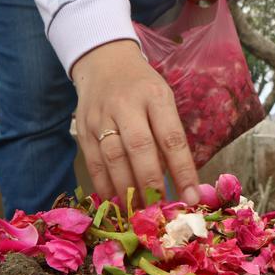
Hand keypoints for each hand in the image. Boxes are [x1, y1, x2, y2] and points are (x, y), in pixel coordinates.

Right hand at [72, 40, 199, 206]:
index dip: (182, 170)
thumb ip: (170, 137)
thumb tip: (180, 183)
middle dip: (151, 184)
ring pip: (113, 159)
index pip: (171, 137)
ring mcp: (101, 117)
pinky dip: (105, 186)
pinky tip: (117, 202)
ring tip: (140, 212)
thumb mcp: (163, 101)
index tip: (191, 197)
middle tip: (161, 210)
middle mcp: (126, 105)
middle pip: (139, 149)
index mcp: (155, 96)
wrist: (103, 63)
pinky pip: (94, 163)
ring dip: (128, 190)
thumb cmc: (142, 88)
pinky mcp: (83, 129)